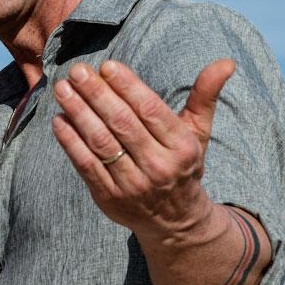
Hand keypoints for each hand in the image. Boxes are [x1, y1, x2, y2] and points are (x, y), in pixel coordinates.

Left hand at [50, 58, 234, 241]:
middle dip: (96, 94)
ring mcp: (132, 184)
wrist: (175, 222)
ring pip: (101, 142)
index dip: (127, 86)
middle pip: (122, 123)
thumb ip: (204, 96)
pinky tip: (58, 120)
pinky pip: (86, 165)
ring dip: (78, 113)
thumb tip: (226, 62)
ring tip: (62, 90)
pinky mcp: (109, 197)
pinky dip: (70, 142)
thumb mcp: (198, 132)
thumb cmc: (183, 164)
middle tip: (76, 70)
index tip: (106, 65)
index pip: (150, 110)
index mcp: (182, 146)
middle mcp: (158, 166)